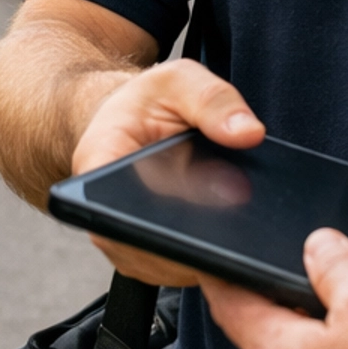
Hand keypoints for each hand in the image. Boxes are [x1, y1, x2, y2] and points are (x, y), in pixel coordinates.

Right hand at [72, 59, 263, 285]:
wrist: (128, 125)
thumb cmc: (146, 104)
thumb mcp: (179, 81)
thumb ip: (213, 100)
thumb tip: (247, 132)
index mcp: (99, 165)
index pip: (132, 206)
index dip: (180, 212)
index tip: (221, 204)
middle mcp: (104, 215)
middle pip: (158, 246)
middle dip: (206, 236)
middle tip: (246, 216)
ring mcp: (126, 245)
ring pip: (175, 265)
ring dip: (212, 251)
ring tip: (245, 224)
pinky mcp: (150, 260)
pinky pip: (184, 267)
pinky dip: (212, 256)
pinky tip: (236, 234)